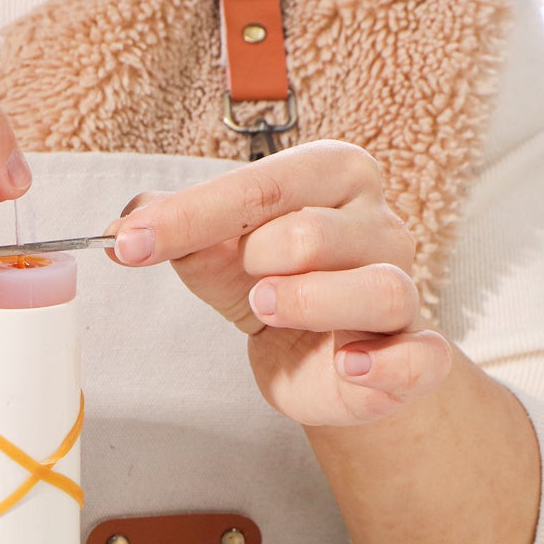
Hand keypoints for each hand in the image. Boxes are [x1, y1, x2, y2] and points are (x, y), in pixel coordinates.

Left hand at [108, 141, 451, 427]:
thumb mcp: (224, 261)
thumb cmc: (282, 291)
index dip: (189, 215)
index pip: (260, 185)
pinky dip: (386, 361)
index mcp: (332, 179)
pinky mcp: (417, 354)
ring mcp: (404, 289)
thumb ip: (183, 238)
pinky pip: (420, 354)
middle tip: (245, 286)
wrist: (331, 365)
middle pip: (313, 232)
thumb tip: (123, 226)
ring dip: (310, 301)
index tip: (128, 241)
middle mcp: (378, 225)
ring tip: (269, 310)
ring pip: (374, 287)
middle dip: (259, 257)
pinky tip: (348, 364)